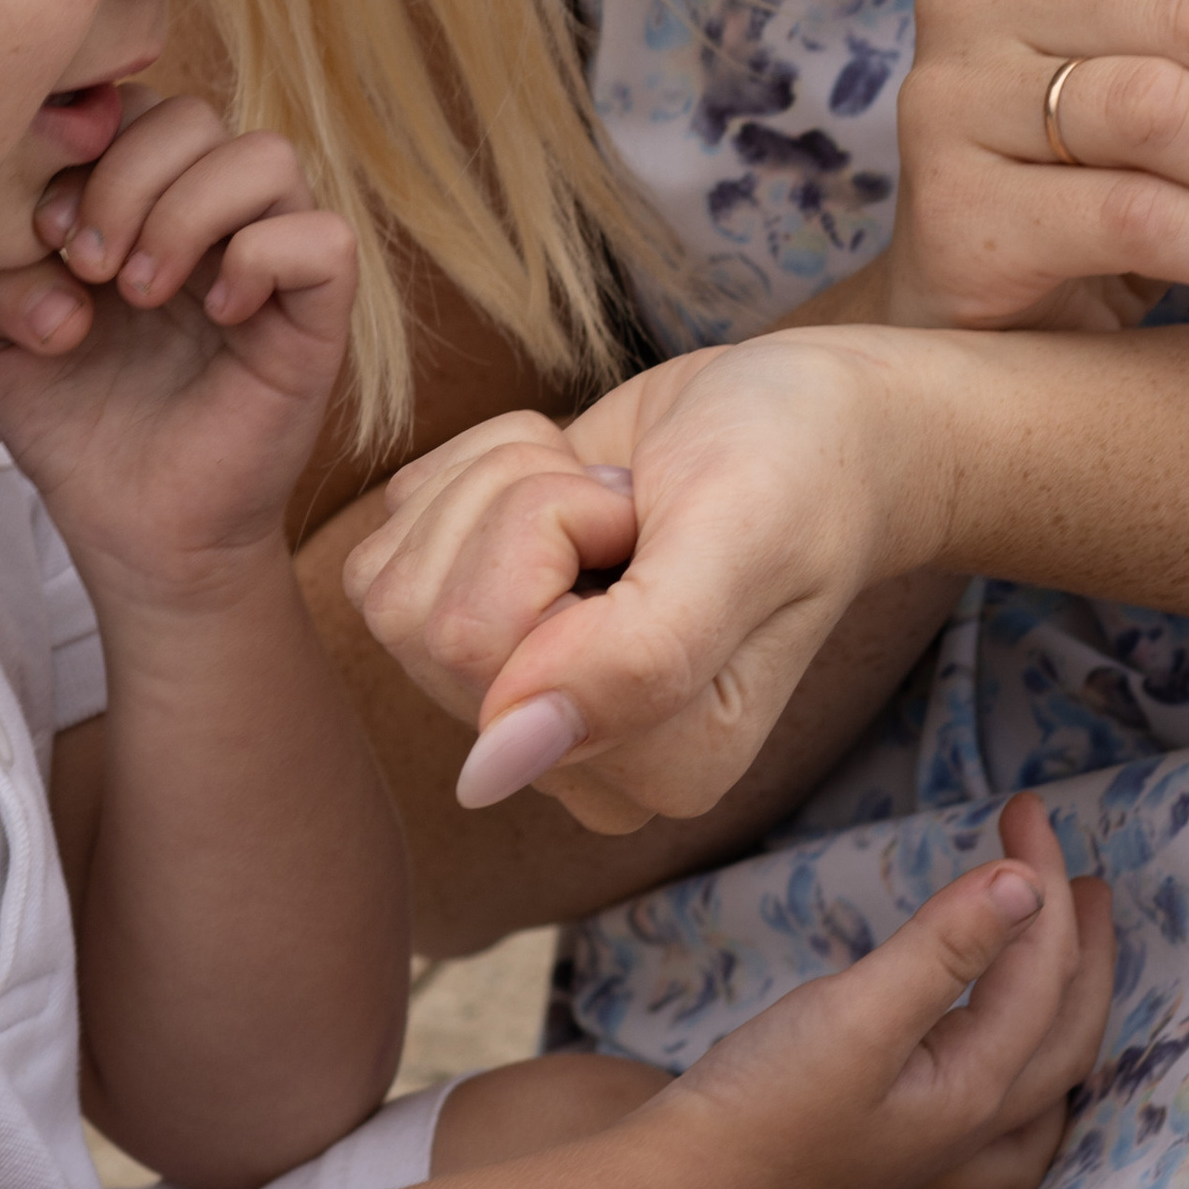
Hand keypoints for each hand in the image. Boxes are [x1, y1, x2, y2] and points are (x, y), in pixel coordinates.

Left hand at [0, 99, 355, 606]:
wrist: (134, 532)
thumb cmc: (77, 424)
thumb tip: (57, 247)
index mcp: (143, 199)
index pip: (131, 105)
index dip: (82, 150)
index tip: (44, 235)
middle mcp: (214, 213)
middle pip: (194, 112)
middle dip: (127, 178)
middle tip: (91, 267)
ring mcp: (272, 259)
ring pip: (267, 154)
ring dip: (188, 212)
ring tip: (143, 290)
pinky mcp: (317, 317)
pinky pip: (322, 239)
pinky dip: (261, 259)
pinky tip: (215, 313)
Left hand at [345, 331, 921, 831]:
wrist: (800, 414)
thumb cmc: (792, 467)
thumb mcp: (734, 541)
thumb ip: (633, 662)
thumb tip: (484, 773)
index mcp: (656, 771)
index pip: (486, 653)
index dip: (556, 530)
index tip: (649, 515)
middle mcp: (574, 761)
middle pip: (428, 621)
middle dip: (524, 501)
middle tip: (626, 499)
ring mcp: (515, 704)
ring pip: (397, 581)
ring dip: (499, 484)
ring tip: (606, 493)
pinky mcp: (474, 629)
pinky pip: (388, 546)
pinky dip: (471, 473)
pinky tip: (564, 482)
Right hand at [667, 794, 1112, 1188]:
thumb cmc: (768, 1103)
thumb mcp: (856, 1014)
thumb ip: (944, 948)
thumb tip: (1027, 884)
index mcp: (977, 1087)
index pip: (1040, 971)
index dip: (1043, 882)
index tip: (1025, 807)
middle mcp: (977, 1124)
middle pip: (1066, 1025)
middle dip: (1080, 940)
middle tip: (1084, 870)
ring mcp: (945, 1146)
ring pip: (1047, 1072)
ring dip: (1070, 998)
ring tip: (1070, 942)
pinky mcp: (908, 1145)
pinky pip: (1012, 1119)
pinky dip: (1036, 1077)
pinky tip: (1017, 1067)